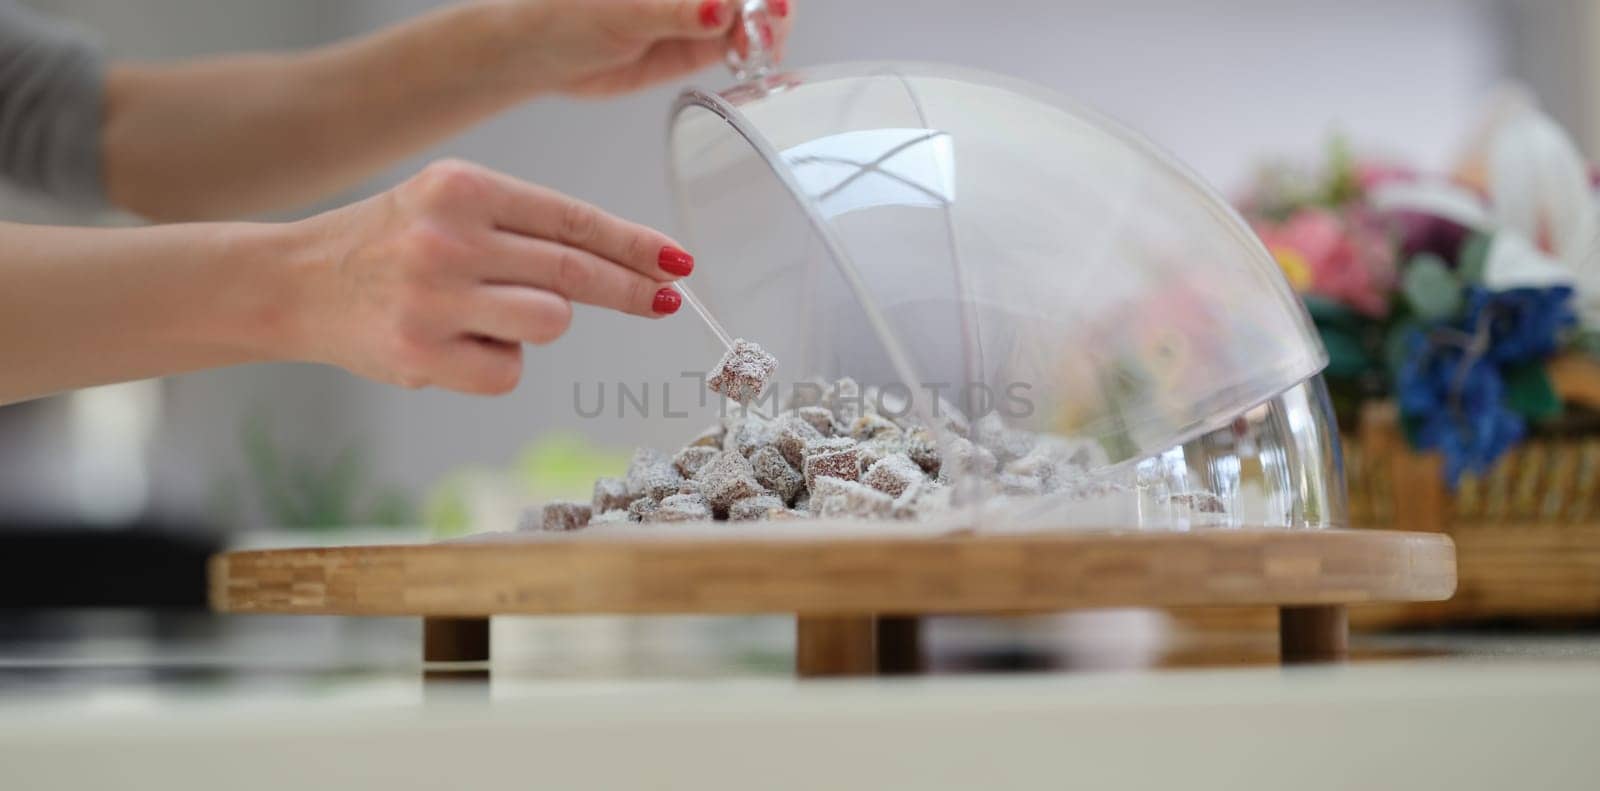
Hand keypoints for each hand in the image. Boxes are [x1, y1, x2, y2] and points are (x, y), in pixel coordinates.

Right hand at [287, 159, 694, 394]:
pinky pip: (508, 371)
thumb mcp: (450, 206)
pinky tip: (454, 344)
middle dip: (631, 289)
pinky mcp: (421, 355)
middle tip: (665, 300)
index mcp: (463, 187)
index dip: (633, 245)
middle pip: (574, 271)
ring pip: (550, 321)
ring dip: (537, 324)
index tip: (676, 262)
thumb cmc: (390, 245)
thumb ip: (524, 226)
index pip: (573, 219)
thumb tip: (624, 263)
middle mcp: (449, 237)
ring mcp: (434, 298)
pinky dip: (496, 364)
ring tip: (485, 313)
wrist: (295, 282)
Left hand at [495, 0, 794, 96]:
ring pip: (752, 19)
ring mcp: (699, 13)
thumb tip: (720, 9)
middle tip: (769, 29)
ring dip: (766, 32)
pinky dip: (753, 54)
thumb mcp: (623, 12)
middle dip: (768, 10)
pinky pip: (738, 46)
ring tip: (761, 50)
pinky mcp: (698, 46)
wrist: (543, 53)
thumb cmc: (567, 12)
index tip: (770, 5)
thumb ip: (675, 11)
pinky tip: (757, 62)